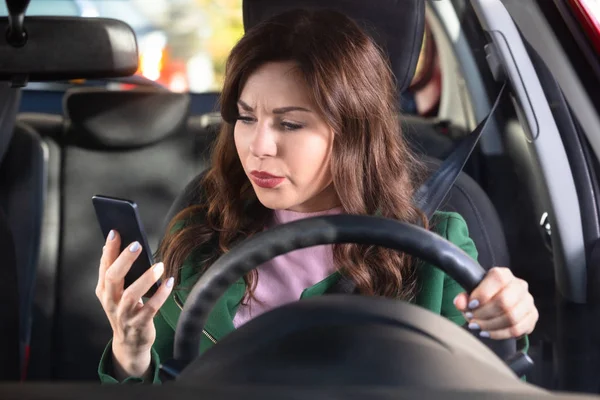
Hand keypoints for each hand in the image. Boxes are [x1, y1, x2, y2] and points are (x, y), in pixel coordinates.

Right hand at [95, 230, 173, 378]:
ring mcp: (124, 314)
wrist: (129, 343)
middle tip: (136, 244)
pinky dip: (160, 295)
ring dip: (146, 278)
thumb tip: (114, 244)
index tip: (115, 232)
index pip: (104, 266)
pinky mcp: (139, 324)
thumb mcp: (116, 292)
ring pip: (131, 294)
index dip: (109, 249)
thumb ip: (116, 271)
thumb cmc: (125, 310)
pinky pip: (150, 309)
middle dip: (123, 260)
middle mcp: (111, 302)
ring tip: (159, 265)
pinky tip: (169, 282)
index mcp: (104, 290)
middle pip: (113, 278)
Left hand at [453, 267, 537, 339]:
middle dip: (484, 314)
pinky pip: (517, 329)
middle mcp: (519, 285)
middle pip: (505, 301)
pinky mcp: (532, 316)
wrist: (499, 306)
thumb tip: (459, 303)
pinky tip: (488, 333)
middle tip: (472, 319)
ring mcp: (528, 301)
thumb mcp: (471, 295)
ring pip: (512, 317)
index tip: (470, 306)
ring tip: (477, 327)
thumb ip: (463, 298)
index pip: (497, 279)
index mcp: (504, 274)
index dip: (482, 294)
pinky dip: (499, 334)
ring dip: (490, 325)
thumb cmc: (484, 298)